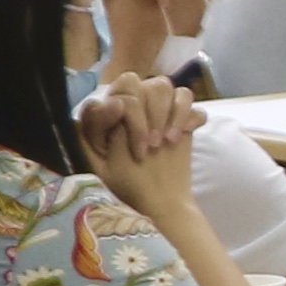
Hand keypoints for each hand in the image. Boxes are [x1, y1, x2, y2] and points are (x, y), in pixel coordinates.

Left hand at [74, 70, 203, 216]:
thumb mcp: (100, 161)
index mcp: (113, 107)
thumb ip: (96, 129)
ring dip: (174, 114)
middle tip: (155, 146)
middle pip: (153, 85)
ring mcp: (161, 108)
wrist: (157, 200)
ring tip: (168, 142)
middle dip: (156, 115)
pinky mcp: (183, 117)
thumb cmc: (123, 182)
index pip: (127, 87)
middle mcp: (137, 101)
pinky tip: (185, 134)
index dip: (134, 116)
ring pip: (172, 89)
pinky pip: (189, 101)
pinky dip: (190, 115)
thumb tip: (116, 102)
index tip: (139, 148)